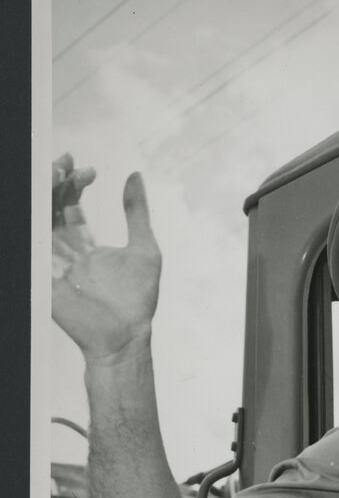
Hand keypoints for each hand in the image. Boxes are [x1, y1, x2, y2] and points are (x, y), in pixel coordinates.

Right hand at [51, 153, 161, 360]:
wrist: (125, 335)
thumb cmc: (138, 300)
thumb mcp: (144, 248)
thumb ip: (136, 213)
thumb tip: (135, 176)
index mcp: (85, 248)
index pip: (70, 207)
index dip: (75, 185)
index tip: (88, 170)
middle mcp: (66, 253)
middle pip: (50, 209)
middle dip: (55, 182)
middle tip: (66, 162)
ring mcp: (52, 263)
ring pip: (39, 219)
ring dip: (44, 193)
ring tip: (55, 170)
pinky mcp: (43, 275)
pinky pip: (34, 242)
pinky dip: (36, 219)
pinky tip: (42, 200)